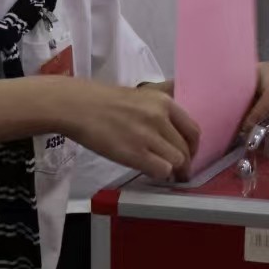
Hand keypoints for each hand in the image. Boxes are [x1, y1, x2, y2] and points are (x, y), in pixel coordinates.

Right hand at [54, 79, 199, 182]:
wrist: (76, 106)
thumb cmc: (102, 101)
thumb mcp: (139, 94)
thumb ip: (160, 107)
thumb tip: (175, 123)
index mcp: (163, 101)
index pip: (192, 129)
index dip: (192, 146)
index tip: (187, 153)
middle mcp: (160, 117)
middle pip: (186, 148)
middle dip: (185, 163)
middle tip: (179, 171)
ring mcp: (148, 136)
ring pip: (177, 161)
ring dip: (173, 170)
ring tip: (166, 174)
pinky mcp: (134, 153)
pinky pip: (162, 170)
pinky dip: (160, 174)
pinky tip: (151, 172)